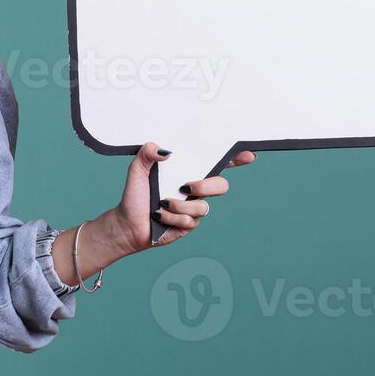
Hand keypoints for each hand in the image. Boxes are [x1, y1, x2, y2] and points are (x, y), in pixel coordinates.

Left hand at [107, 141, 257, 252]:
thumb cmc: (134, 197)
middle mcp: (195, 190)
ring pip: (203, 207)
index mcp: (187, 172)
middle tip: (187, 187)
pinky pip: (190, 221)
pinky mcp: (189, 225)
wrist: (127, 224)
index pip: (216, 164)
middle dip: (207, 186)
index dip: (235, 159)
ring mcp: (193, 208)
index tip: (247, 154)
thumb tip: (164, 150)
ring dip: (180, 206)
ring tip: (162, 205)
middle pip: (221, 185)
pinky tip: (160, 217)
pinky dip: (172, 218)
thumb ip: (146, 155)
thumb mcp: (136, 171)